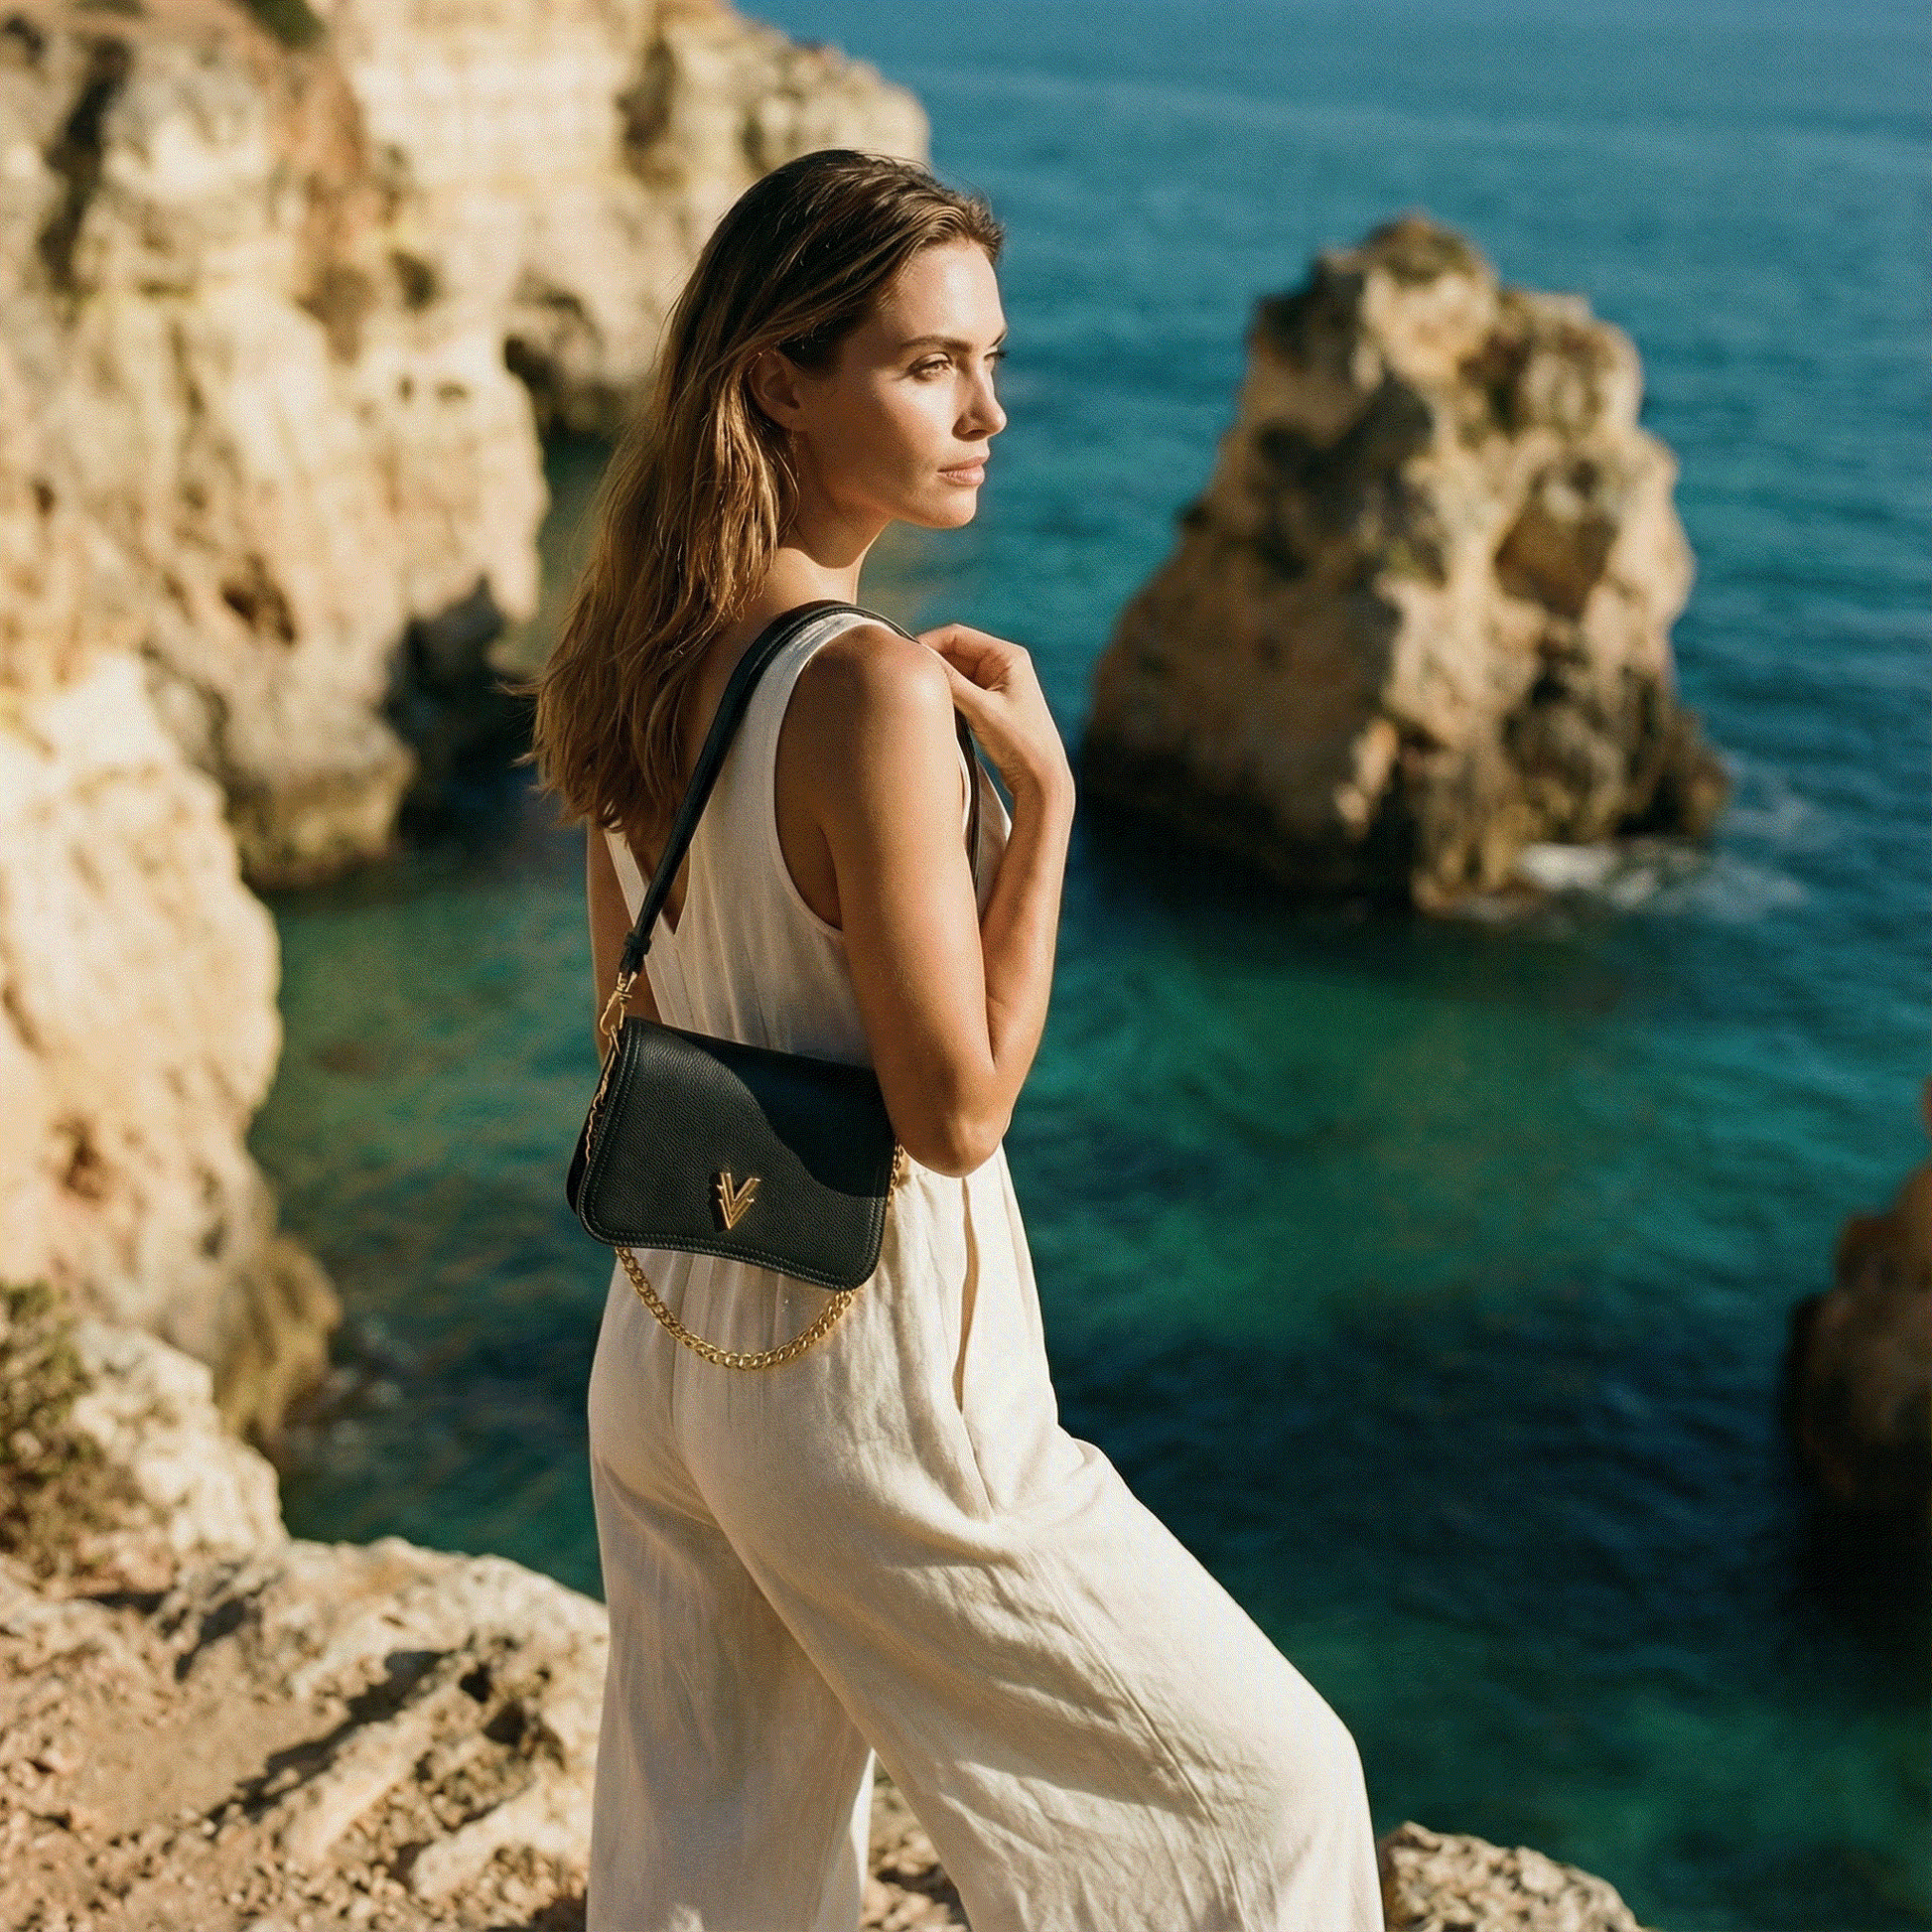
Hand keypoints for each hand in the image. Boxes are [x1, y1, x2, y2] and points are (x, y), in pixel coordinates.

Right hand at [916, 623, 1073, 810]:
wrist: (1041, 778)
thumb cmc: (1022, 743)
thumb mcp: (981, 709)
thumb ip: (951, 682)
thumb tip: (920, 659)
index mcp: (1007, 656)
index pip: (958, 635)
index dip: (929, 643)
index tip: (906, 658)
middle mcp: (1002, 665)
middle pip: (954, 652)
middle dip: (932, 664)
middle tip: (907, 679)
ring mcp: (995, 684)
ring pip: (954, 673)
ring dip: (938, 682)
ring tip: (919, 695)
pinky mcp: (989, 703)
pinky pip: (959, 691)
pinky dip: (946, 697)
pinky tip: (935, 708)